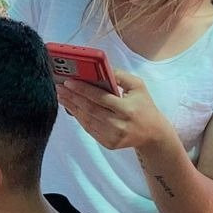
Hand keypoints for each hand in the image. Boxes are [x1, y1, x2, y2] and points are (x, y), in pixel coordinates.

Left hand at [53, 66, 167, 152]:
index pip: (100, 98)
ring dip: (72, 107)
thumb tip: (99, 69)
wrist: (152, 133)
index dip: (83, 89)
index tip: (68, 82)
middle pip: (90, 109)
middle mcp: (119, 124)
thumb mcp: (138, 86)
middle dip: (72, 97)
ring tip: (61, 96)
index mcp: (127, 109)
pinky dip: (79, 117)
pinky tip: (71, 108)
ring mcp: (113, 136)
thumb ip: (120, 76)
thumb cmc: (144, 106)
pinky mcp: (108, 144)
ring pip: (87, 120)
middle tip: (59, 87)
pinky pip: (89, 129)